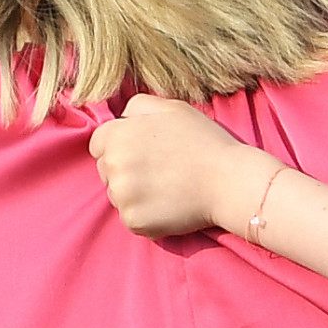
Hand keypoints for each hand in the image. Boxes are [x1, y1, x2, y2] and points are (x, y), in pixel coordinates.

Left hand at [90, 94, 264, 240]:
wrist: (229, 180)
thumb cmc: (203, 141)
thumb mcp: (170, 108)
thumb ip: (136, 106)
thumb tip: (120, 116)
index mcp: (117, 136)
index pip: (98, 144)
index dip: (119, 147)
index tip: (143, 154)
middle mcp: (113, 165)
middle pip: (105, 172)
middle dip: (125, 171)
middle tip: (159, 171)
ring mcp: (122, 196)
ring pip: (118, 197)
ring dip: (135, 195)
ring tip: (167, 188)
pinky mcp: (134, 221)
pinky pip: (131, 219)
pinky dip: (147, 216)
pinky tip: (169, 205)